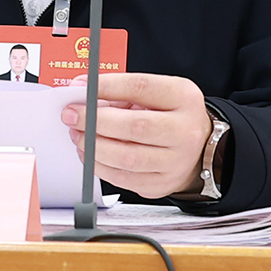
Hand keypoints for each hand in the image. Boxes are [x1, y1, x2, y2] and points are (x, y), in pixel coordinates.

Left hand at [64, 71, 213, 199]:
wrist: (198, 147)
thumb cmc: (170, 115)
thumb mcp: (156, 93)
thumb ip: (121, 90)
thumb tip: (81, 91)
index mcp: (183, 98)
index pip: (141, 87)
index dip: (107, 86)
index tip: (81, 87)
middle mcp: (185, 131)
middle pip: (135, 126)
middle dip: (95, 120)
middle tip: (72, 115)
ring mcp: (176, 161)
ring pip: (128, 158)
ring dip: (94, 146)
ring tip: (78, 136)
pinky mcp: (162, 184)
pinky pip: (124, 179)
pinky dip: (100, 167)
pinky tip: (89, 154)